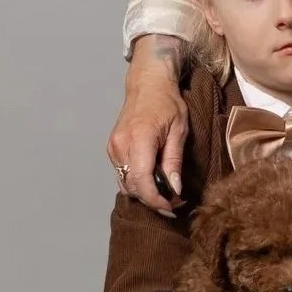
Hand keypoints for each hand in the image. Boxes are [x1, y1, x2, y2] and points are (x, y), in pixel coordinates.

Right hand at [105, 35, 189, 215]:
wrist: (148, 84)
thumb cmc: (168, 104)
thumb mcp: (179, 131)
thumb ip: (174, 161)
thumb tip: (174, 190)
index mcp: (140, 138)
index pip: (142, 180)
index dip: (156, 199)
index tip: (171, 207)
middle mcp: (121, 145)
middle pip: (133, 186)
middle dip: (152, 199)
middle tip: (173, 202)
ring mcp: (113, 147)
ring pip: (126, 183)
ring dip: (144, 192)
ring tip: (164, 191)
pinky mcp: (112, 148)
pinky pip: (122, 174)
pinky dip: (136, 181)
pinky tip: (151, 179)